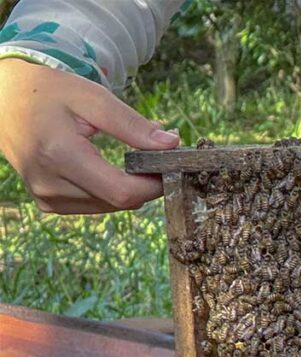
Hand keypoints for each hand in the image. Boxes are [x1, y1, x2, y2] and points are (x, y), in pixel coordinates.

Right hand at [0, 58, 179, 213]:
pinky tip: (107, 169)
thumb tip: (171, 144)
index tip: (168, 165)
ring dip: (127, 188)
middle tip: (154, 157)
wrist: (6, 98)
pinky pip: (94, 205)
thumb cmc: (50, 93)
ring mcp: (46, 197)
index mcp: (60, 155)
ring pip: (109, 206)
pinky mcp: (47, 203)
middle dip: (144, 184)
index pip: (122, 192)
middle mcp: (50, 183)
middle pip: (119, 202)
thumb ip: (132, 125)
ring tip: (130, 160)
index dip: (153, 184)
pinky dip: (108, 191)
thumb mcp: (93, 98)